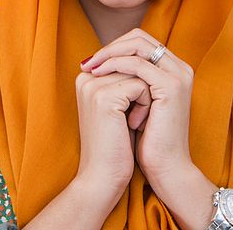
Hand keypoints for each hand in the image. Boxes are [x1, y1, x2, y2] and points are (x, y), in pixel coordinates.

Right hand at [75, 68, 151, 197]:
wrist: (102, 178)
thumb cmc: (116, 143)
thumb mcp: (119, 104)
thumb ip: (124, 78)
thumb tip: (146, 54)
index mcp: (87, 76)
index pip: (127, 61)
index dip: (137, 85)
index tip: (128, 112)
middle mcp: (86, 76)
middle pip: (133, 64)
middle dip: (142, 89)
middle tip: (133, 117)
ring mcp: (93, 85)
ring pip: (139, 73)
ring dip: (146, 97)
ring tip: (132, 121)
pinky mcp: (104, 96)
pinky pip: (141, 85)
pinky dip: (146, 105)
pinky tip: (133, 124)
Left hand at [80, 28, 194, 187]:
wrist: (165, 167)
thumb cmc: (148, 138)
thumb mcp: (137, 101)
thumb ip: (129, 79)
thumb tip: (101, 60)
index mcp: (174, 69)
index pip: (142, 40)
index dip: (116, 46)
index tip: (94, 59)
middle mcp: (180, 67)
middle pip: (141, 38)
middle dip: (112, 46)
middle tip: (90, 60)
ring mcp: (178, 75)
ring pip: (138, 46)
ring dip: (110, 54)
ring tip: (91, 67)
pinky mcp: (171, 86)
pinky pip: (138, 64)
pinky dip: (115, 65)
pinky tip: (99, 74)